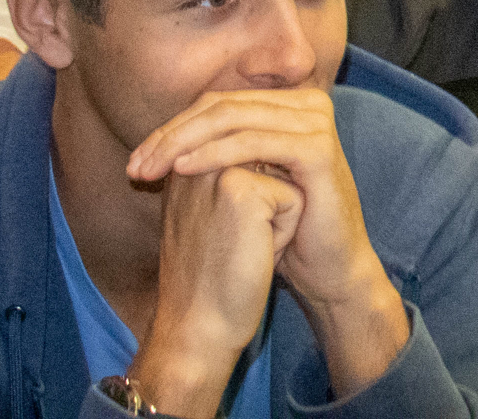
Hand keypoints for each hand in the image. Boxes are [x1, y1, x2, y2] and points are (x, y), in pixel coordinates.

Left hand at [126, 88, 407, 393]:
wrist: (328, 270)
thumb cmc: (282, 231)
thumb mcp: (245, 183)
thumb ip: (216, 151)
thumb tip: (159, 138)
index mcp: (290, 106)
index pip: (218, 104)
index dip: (171, 129)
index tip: (134, 162)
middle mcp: (308, 104)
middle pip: (223, 106)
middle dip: (171, 135)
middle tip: (136, 166)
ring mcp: (316, 123)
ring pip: (234, 119)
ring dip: (182, 142)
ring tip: (150, 169)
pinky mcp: (318, 149)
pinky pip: (254, 142)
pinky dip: (213, 153)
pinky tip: (182, 170)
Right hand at [127, 153, 299, 414]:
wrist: (198, 328)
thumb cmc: (209, 278)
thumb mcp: (210, 215)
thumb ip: (226, 177)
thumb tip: (270, 150)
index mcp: (184, 163)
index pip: (251, 156)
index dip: (255, 202)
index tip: (222, 240)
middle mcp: (195, 159)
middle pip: (270, 163)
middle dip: (268, 205)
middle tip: (233, 247)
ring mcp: (217, 171)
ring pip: (284, 177)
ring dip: (276, 216)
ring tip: (246, 248)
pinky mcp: (242, 190)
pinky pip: (294, 199)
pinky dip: (284, 231)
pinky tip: (255, 255)